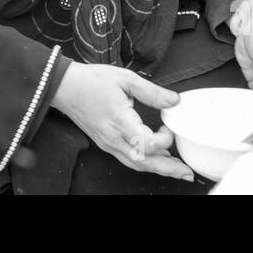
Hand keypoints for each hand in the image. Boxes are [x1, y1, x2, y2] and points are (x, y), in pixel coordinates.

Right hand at [51, 63, 193, 181]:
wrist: (66, 87)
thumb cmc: (91, 81)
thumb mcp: (125, 79)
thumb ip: (152, 92)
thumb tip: (174, 100)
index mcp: (119, 120)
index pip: (146, 143)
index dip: (163, 140)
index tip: (168, 126)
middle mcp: (113, 138)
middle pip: (144, 162)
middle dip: (168, 169)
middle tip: (187, 174)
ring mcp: (108, 144)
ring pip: (136, 164)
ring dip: (158, 169)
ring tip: (176, 171)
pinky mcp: (106, 144)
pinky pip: (128, 159)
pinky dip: (144, 163)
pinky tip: (155, 159)